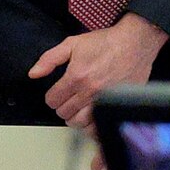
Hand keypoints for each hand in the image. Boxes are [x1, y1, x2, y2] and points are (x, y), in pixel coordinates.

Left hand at [31, 12, 169, 126]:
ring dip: (75, 117)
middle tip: (68, 99)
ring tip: (78, 109)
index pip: (52, 100)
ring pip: (80, 123)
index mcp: (76, 76)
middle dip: (63, 106)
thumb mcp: (73, 43)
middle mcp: (90, 91)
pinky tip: (90, 119)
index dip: (52, 96)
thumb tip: (34, 73)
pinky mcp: (117, 104)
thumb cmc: (107, 43)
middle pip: (64, 113)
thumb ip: (49, 59)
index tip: (57, 93)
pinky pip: (99, 126)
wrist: (135, 43)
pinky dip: (91, 126)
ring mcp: (104, 100)